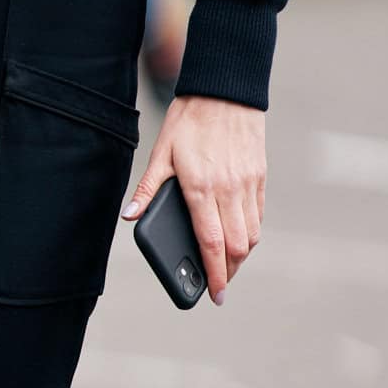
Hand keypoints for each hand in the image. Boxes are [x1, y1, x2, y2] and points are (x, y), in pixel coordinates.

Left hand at [123, 95, 264, 306]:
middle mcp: (228, 190)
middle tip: (219, 286)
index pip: (211, 243)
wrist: (225, 91)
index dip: (213, 274)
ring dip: (241, 256)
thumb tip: (129, 217)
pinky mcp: (259, 177)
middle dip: (229, 272)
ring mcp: (247, 184)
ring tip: (227, 266)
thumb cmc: (189, 121)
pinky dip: (251, 233)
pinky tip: (240, 238)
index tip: (214, 295)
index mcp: (201, 188)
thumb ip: (147, 189)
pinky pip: (258, 215)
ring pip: (252, 234)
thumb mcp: (161, 153)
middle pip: (236, 246)